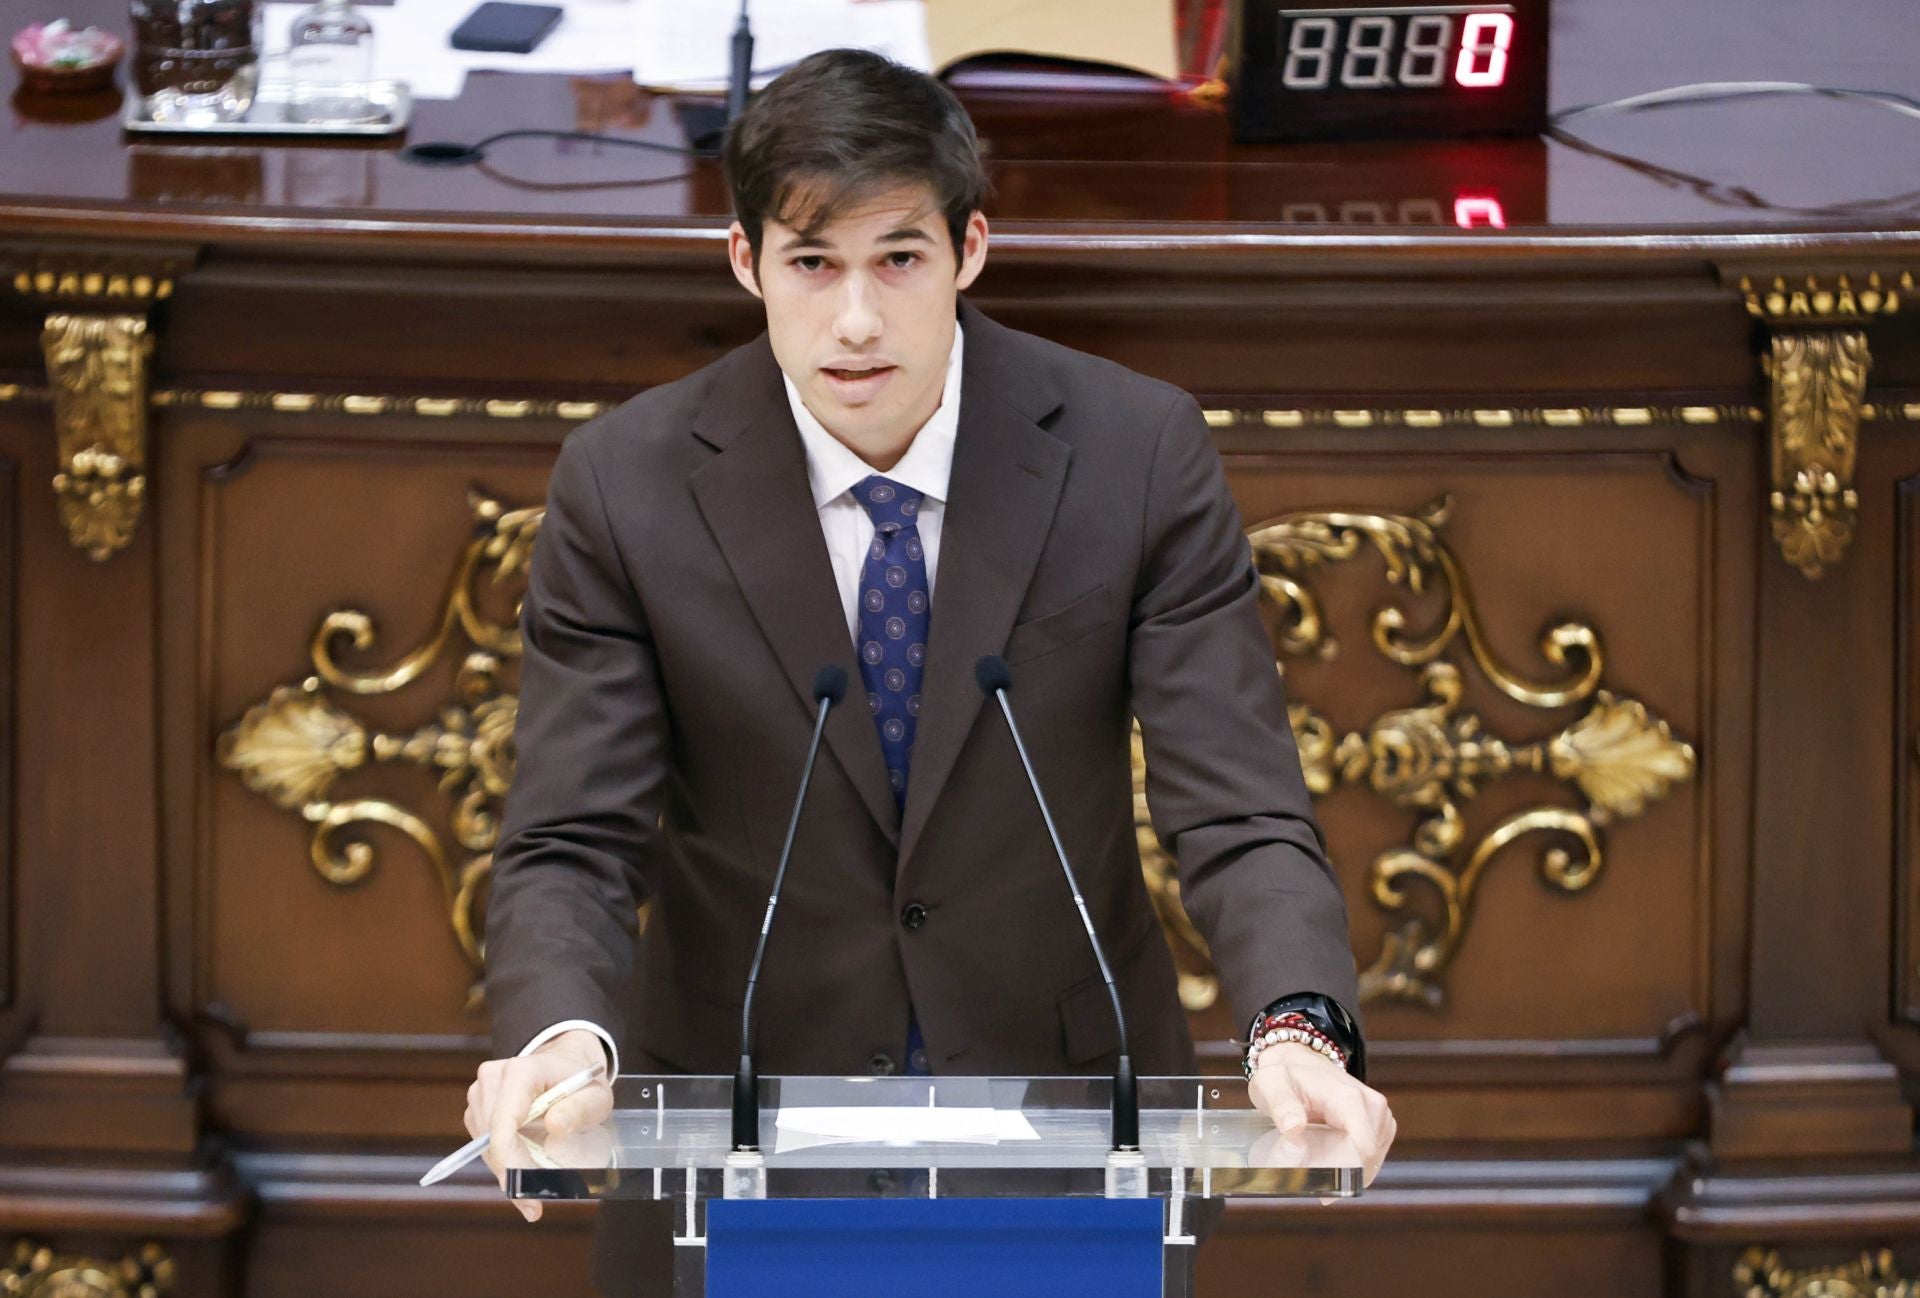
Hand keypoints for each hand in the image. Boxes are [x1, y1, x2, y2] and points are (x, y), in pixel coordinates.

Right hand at [464, 1029, 613, 1221]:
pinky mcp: (477, 1108)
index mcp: (522, 1070)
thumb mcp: (596, 1097)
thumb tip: (556, 1125)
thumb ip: (580, 1110)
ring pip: (484, 1146)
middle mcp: (493, 1077)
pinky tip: (523, 1168)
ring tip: (535, 1181)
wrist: (565, 1066)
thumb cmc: (581, 1082)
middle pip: (490, 1138)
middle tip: (533, 1201)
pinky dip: (503, 1161)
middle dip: (510, 1171)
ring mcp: (481, 1092)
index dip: (510, 1159)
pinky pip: (484, 1145)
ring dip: (506, 1168)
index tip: (525, 1190)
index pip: (503, 1121)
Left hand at [1247, 1042, 1395, 1188]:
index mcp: (1349, 1098)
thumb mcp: (1272, 1086)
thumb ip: (1282, 1107)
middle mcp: (1372, 1104)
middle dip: (1342, 1174)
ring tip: (1319, 1169)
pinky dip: (1355, 1163)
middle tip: (1313, 1182)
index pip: (1362, 1147)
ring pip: (1372, 1159)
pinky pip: (1374, 1153)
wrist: (1297, 1058)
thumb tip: (1293, 1129)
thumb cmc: (1283, 1074)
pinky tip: (1334, 1162)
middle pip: (1367, 1157)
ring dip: (1348, 1170)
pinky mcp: (1380, 1121)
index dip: (1344, 1172)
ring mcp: (1379, 1113)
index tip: (1321, 1190)